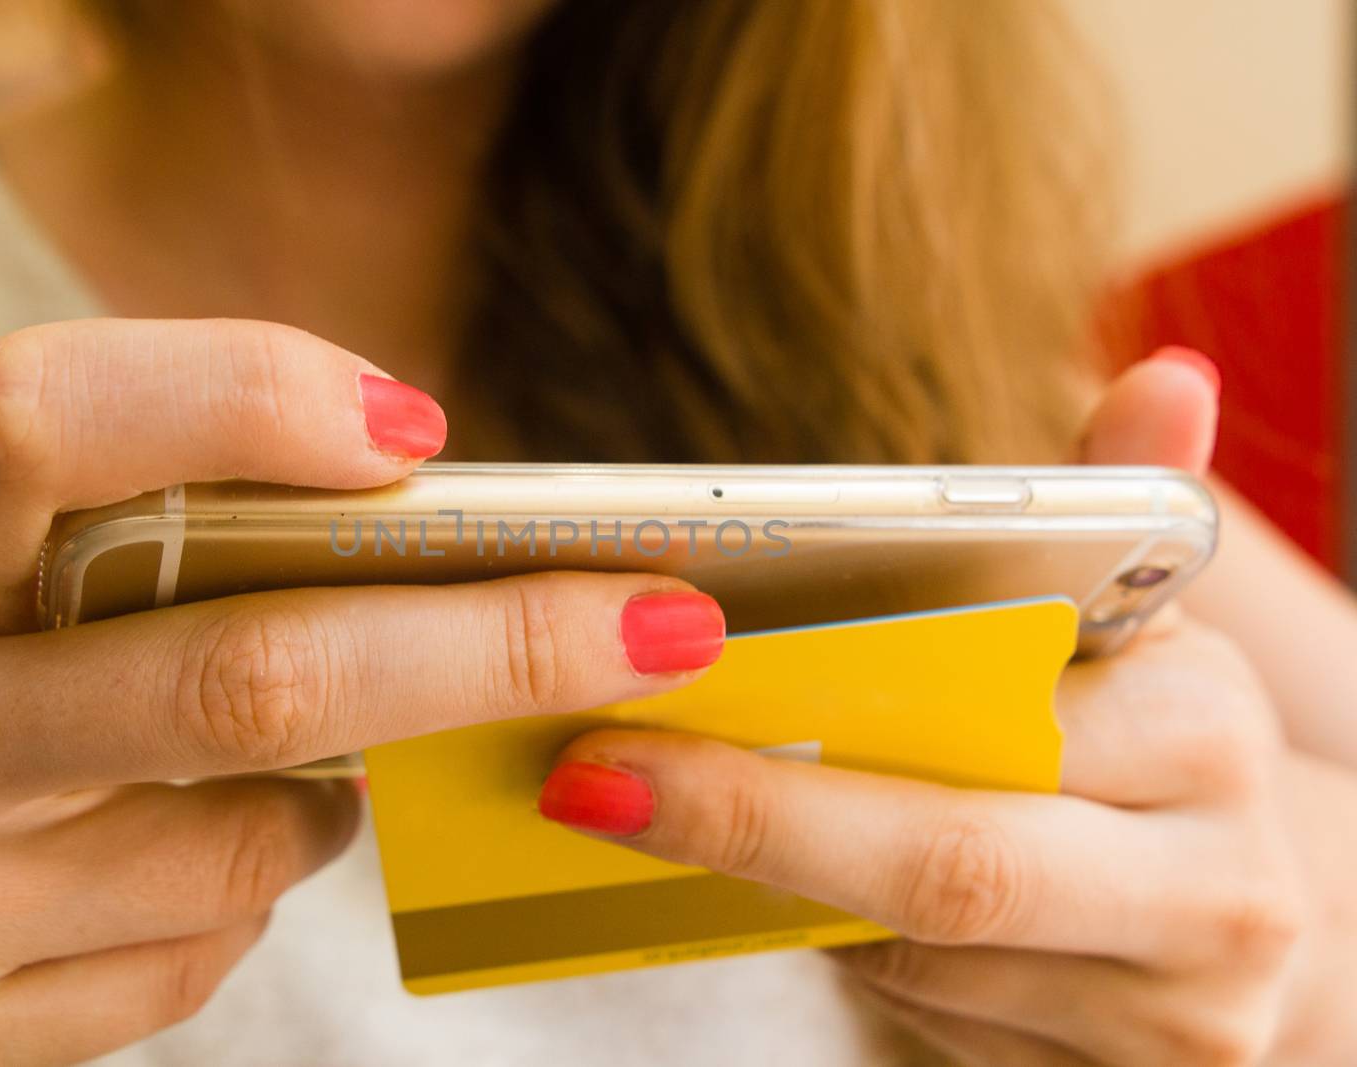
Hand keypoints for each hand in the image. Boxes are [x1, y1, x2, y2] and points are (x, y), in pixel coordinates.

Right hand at [0, 319, 724, 1065]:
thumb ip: (152, 534)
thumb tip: (418, 523)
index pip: (43, 420)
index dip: (246, 395)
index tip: (419, 433)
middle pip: (251, 671)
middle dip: (494, 643)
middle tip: (662, 620)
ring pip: (257, 837)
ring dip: (326, 787)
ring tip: (259, 756)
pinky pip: (202, 951)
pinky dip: (239, 890)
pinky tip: (149, 868)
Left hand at [535, 351, 1318, 1065]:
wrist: (1272, 920)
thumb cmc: (1164, 744)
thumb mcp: (1153, 622)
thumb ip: (1126, 501)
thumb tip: (1168, 382)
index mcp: (1208, 737)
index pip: (999, 727)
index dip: (824, 723)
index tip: (658, 686)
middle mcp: (1215, 895)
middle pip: (947, 868)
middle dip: (755, 823)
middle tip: (590, 780)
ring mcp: (1170, 1022)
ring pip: (916, 963)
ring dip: (775, 887)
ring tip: (646, 813)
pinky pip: (930, 1025)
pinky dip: (836, 953)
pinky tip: (757, 890)